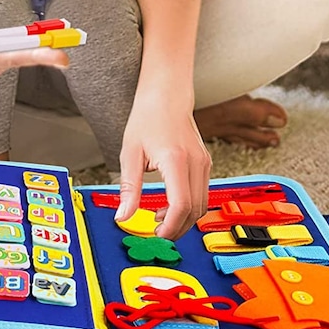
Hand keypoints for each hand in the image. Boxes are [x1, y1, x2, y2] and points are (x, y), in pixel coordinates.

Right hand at [0, 23, 69, 83]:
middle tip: (66, 57)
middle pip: (9, 62)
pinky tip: (45, 41)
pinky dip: (25, 47)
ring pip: (10, 58)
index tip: (39, 57)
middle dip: (36, 59)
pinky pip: (7, 51)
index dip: (16, 59)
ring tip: (62, 47)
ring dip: (35, 54)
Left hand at [114, 84, 210, 240]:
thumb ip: (128, 187)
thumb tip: (122, 215)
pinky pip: (202, 193)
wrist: (166, 95)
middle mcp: (196, 163)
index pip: (181, 204)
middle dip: (177, 227)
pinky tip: (169, 204)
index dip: (170, 225)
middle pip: (195, 210)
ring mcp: (204, 163)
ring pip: (202, 204)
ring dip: (184, 218)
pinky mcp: (205, 162)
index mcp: (176, 160)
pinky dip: (189, 205)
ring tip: (159, 218)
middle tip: (156, 232)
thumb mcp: (130, 152)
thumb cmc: (148, 117)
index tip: (157, 234)